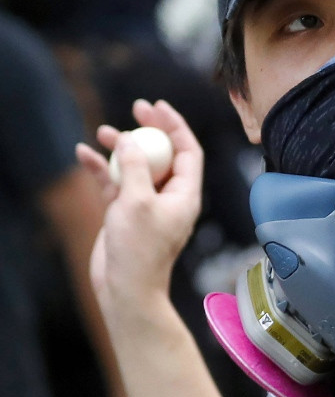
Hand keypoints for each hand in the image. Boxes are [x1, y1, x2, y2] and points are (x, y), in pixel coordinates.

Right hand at [74, 99, 202, 313]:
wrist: (125, 288)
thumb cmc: (139, 249)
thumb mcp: (136, 201)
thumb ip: (134, 167)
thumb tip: (130, 139)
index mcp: (185, 195)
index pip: (188, 152)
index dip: (176, 126)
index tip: (158, 107)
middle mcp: (170, 197)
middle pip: (163, 154)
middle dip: (149, 131)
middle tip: (135, 108)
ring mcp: (147, 204)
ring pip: (136, 167)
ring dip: (121, 148)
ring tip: (102, 133)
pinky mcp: (125, 213)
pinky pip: (115, 183)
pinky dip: (102, 169)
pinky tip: (84, 154)